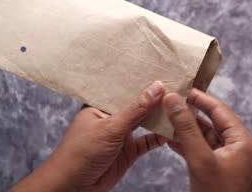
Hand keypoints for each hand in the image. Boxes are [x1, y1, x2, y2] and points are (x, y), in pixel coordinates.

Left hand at [10, 81, 167, 191]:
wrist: (73, 187)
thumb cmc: (80, 153)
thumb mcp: (110, 127)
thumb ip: (135, 109)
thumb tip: (156, 88)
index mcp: (101, 106)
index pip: (124, 89)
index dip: (141, 81)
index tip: (161, 70)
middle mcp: (112, 118)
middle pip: (136, 105)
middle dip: (154, 98)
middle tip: (176, 85)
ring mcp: (121, 135)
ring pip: (144, 122)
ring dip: (159, 117)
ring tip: (178, 105)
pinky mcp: (128, 151)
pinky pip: (147, 141)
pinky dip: (159, 137)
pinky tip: (172, 130)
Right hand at [162, 89, 251, 191]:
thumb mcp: (200, 158)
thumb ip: (187, 128)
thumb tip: (174, 100)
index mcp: (242, 141)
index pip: (220, 111)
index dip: (200, 98)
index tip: (183, 88)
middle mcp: (237, 147)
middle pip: (211, 122)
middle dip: (190, 113)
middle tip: (171, 101)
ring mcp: (226, 159)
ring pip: (204, 136)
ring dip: (186, 129)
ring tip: (167, 118)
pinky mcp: (215, 169)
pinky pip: (200, 150)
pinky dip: (186, 144)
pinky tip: (169, 139)